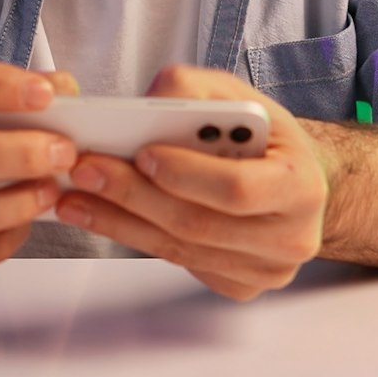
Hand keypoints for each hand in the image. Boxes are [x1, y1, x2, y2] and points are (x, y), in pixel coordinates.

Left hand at [54, 65, 326, 299]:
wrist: (292, 179)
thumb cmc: (262, 136)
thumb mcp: (238, 97)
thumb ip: (197, 90)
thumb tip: (152, 101)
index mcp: (300, 183)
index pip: (237, 189)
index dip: (186, 174)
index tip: (141, 153)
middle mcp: (292, 236)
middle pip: (199, 225)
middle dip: (135, 196)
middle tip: (87, 171)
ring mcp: (267, 270)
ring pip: (181, 250)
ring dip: (121, 223)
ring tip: (77, 197)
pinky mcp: (242, 286)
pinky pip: (181, 265)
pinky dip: (136, 238)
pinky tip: (105, 216)